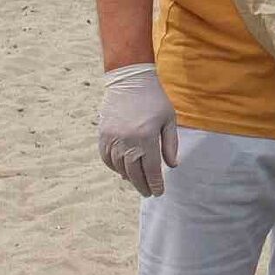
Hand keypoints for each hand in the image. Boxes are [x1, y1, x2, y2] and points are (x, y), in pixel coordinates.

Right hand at [98, 64, 179, 196]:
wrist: (130, 81)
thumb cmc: (154, 100)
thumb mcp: (169, 120)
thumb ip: (170, 144)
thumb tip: (172, 166)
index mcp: (146, 137)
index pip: (151, 169)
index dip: (155, 183)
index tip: (159, 192)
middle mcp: (128, 140)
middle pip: (134, 172)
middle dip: (142, 185)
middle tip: (148, 193)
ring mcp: (113, 138)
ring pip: (119, 167)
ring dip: (128, 178)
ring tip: (137, 183)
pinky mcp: (103, 135)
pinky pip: (106, 158)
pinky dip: (114, 167)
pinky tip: (122, 170)